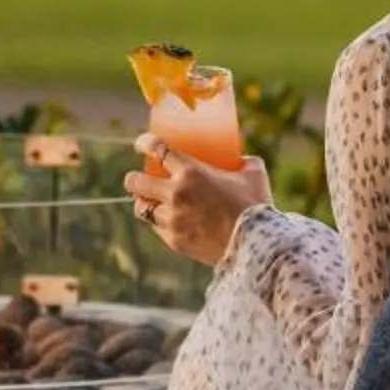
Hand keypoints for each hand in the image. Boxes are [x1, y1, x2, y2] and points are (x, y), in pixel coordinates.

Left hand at [124, 137, 271, 264]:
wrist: (256, 246)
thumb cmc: (255, 206)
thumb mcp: (254, 175)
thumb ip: (245, 163)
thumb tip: (242, 159)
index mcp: (191, 172)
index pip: (157, 149)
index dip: (145, 143)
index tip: (142, 144)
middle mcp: (175, 194)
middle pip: (135, 182)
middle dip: (134, 178)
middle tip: (139, 178)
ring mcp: (172, 219)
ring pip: (142, 208)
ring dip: (145, 202)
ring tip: (151, 201)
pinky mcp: (174, 241)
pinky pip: (157, 228)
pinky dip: (160, 222)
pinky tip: (167, 220)